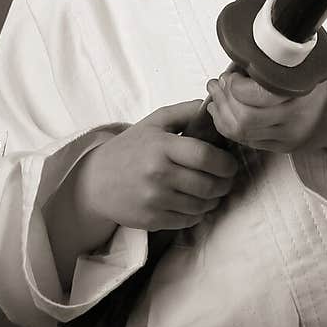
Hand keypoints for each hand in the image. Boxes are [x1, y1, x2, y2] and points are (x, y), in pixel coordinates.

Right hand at [75, 100, 239, 230]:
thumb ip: (185, 111)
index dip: (226, 163)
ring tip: (215, 191)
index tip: (231, 164)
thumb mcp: (154, 122)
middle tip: (227, 179)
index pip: (205, 156)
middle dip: (225, 183)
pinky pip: (188, 221)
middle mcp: (158, 174)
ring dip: (215, 200)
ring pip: (201, 205)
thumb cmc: (130, 148)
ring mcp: (154, 200)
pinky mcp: (152, 220)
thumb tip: (213, 106)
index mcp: (162, 147)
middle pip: (208, 184)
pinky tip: (197, 203)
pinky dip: (198, 213)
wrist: (96, 181)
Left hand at [206, 59, 326, 161]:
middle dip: (224, 100)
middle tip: (217, 83)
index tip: (229, 73)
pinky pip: (248, 142)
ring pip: (242, 133)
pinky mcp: (283, 148)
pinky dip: (230, 126)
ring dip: (222, 114)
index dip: (235, 86)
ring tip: (216, 95)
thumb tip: (248, 44)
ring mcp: (289, 138)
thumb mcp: (315, 58)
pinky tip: (224, 111)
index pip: (257, 97)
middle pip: (245, 119)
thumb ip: (286, 52)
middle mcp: (297, 120)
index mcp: (305, 94)